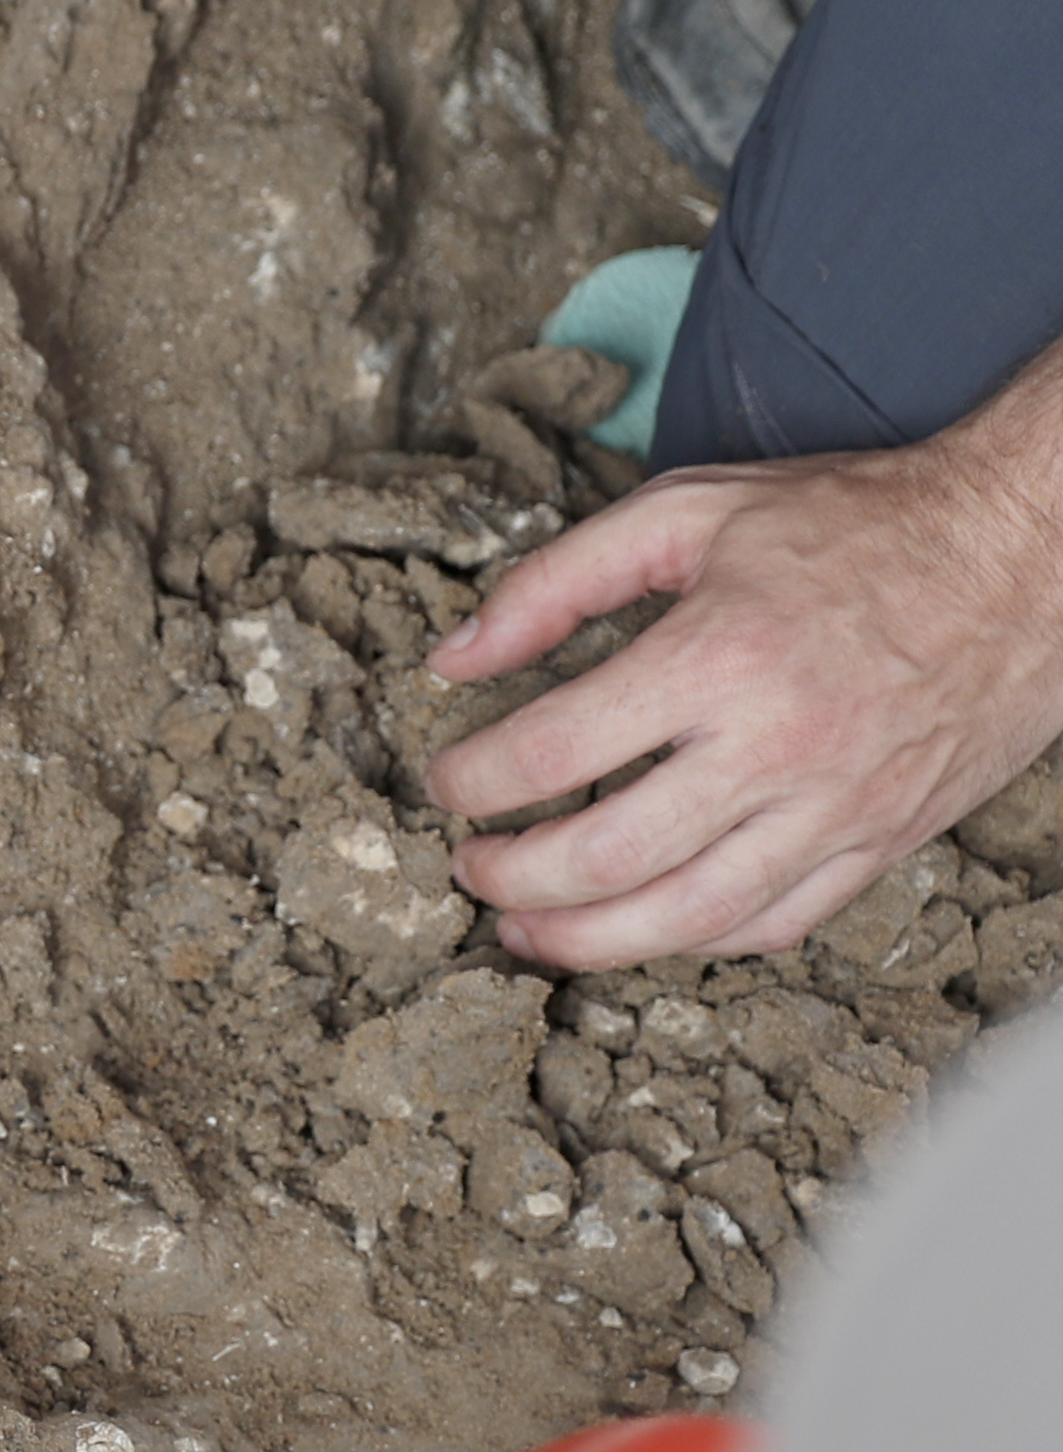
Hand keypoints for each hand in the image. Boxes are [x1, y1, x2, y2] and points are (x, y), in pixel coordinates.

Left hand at [422, 419, 1062, 967]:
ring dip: (585, 940)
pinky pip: (774, 924)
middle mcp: (779, 746)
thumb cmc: (855, 522)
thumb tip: (451, 656)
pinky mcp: (885, 842)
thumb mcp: (690, 511)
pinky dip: (693, 940)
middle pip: (607, 856)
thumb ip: (555, 580)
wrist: (1028, 552)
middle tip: (467, 866)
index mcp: (719, 656)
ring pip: (687, 917)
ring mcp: (839, 808)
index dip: (472, 782)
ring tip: (524, 928)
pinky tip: (640, 925)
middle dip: (510, 877)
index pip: (552, 753)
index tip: (446, 782)